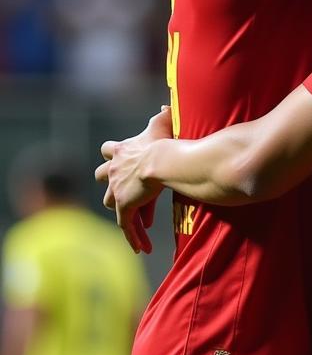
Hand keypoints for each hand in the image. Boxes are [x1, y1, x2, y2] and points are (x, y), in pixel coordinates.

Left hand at [95, 107, 173, 253]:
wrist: (161, 161)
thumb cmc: (163, 142)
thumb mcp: (160, 125)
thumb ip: (163, 114)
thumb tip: (166, 105)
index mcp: (121, 151)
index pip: (108, 150)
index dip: (112, 154)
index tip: (116, 157)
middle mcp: (114, 171)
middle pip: (102, 176)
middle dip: (109, 183)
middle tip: (120, 191)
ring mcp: (117, 190)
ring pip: (111, 203)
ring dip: (121, 210)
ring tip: (134, 222)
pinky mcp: (124, 207)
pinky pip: (127, 226)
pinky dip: (134, 238)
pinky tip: (142, 249)